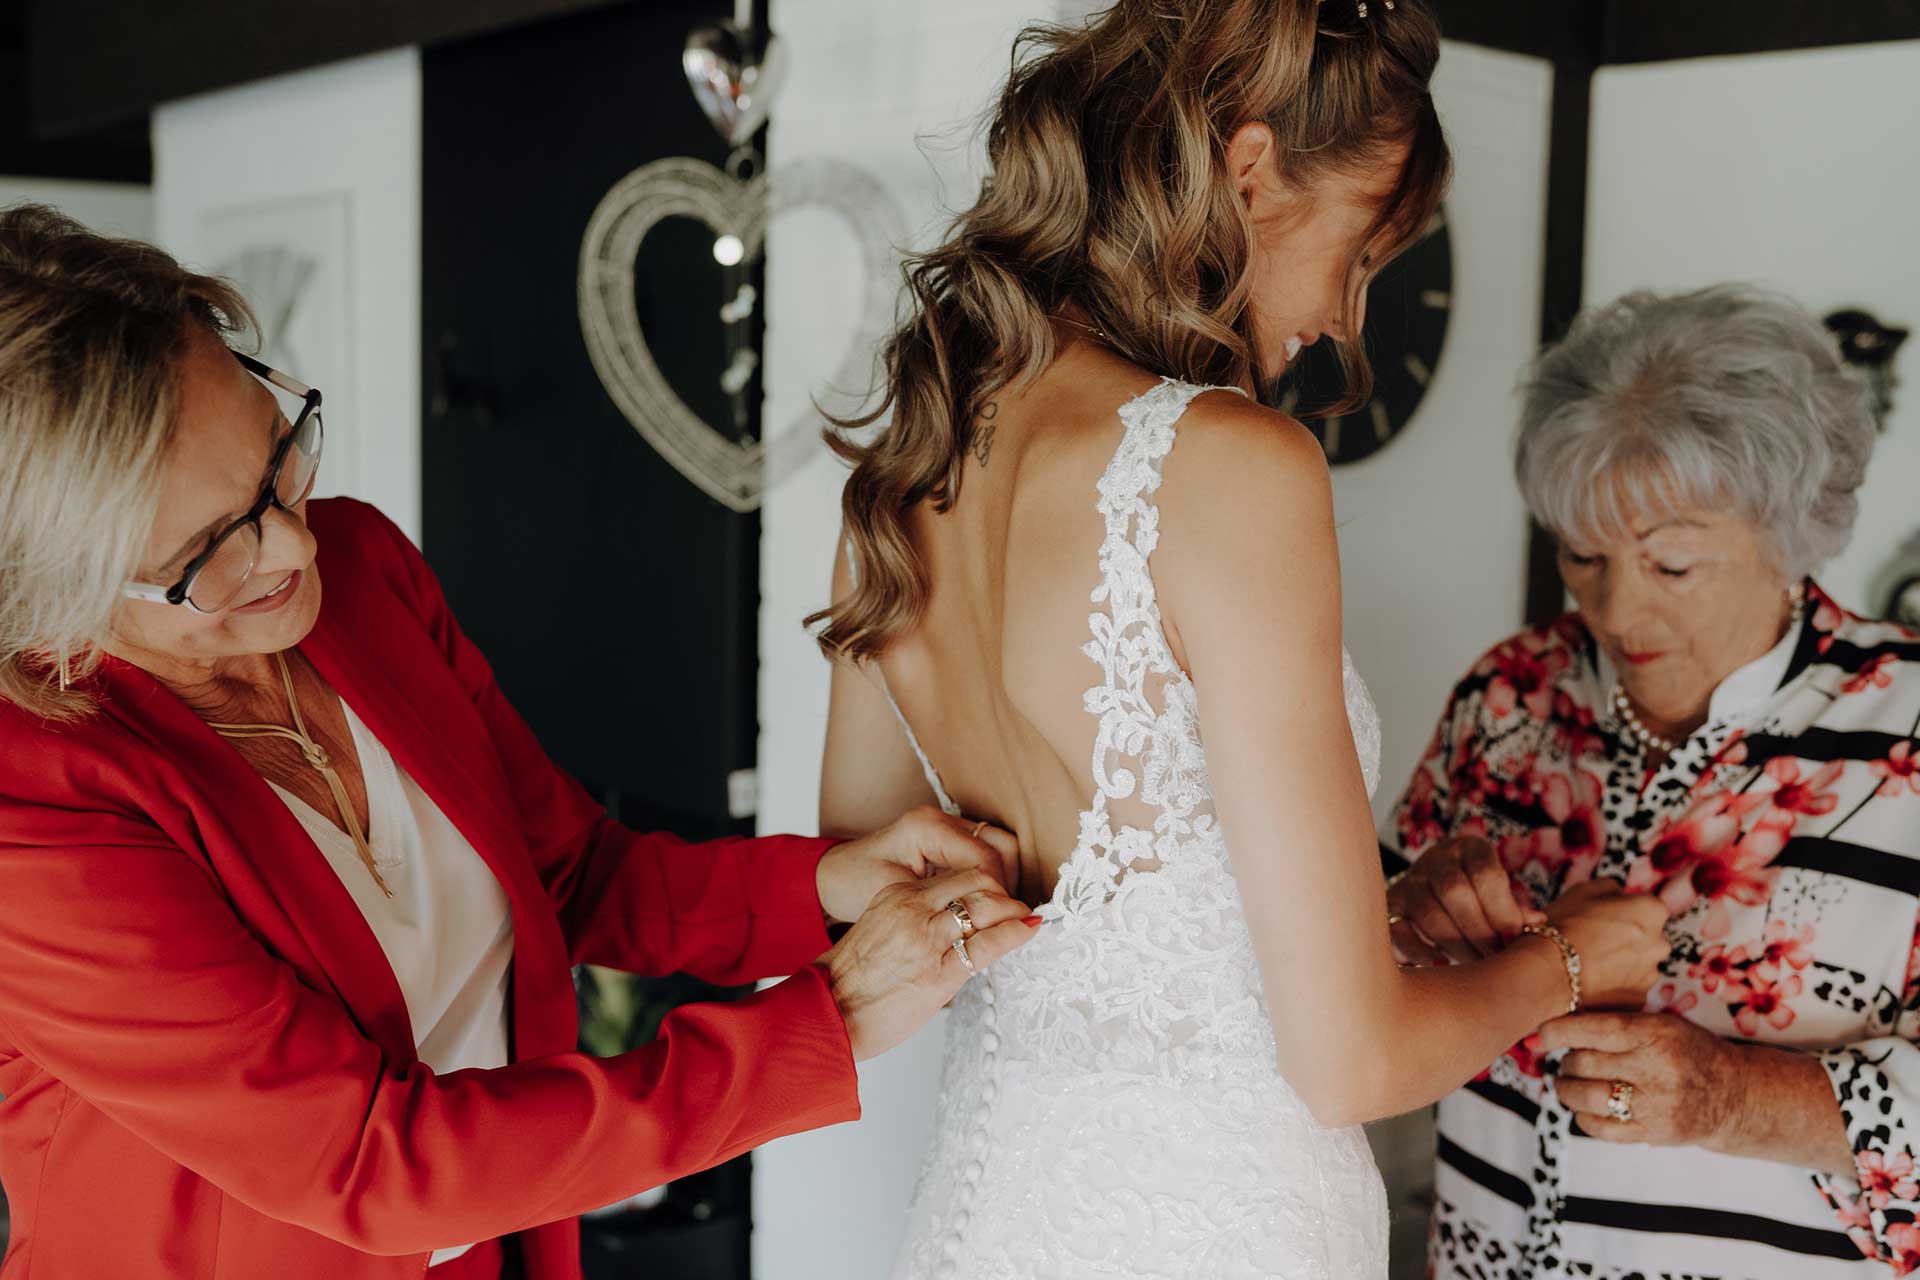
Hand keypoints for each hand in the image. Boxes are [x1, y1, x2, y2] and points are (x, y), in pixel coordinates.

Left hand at [816, 805, 1020, 924]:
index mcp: (927, 827)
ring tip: (998, 915)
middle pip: (1001, 845)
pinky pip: (985, 855)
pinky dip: (991, 879)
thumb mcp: (895, 897)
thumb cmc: (854, 886)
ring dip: (1004, 881)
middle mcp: (940, 820)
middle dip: (1009, 884)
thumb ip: (940, 900)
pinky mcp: (947, 839)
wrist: (830, 878)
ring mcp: (946, 826)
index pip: (985, 858)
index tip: (1003, 923)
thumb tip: (984, 916)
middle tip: (1006, 918)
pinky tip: (985, 906)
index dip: (998, 892)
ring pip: (999, 848)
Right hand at [820, 868, 1037, 1060]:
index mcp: (899, 895)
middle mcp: (914, 909)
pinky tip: (1029, 931)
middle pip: (977, 882)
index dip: (987, 882)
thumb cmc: (854, 979)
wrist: (829, 1012)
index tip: (1000, 893)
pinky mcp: (940, 973)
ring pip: (987, 906)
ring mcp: (928, 940)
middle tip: (1019, 905)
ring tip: (1027, 918)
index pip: (958, 875)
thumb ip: (915, 918)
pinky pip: (988, 944)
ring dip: (1015, 910)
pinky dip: (1015, 933)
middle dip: (1005, 890)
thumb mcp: (881, 929)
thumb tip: (956, 925)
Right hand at [1388, 836, 1545, 964]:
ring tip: (1477, 969)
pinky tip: (1441, 967)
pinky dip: (1419, 951)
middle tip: (1497, 959)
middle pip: (1454, 891)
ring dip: (1456, 946)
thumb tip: (1536, 923)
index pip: (1485, 873)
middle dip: (1480, 932)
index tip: (1515, 939)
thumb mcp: (1502, 895)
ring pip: (1428, 913)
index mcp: (1470, 848)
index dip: (1502, 910)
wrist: (1440, 895)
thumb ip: (1516, 908)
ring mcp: (1409, 880)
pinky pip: (1398, 929)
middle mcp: (1435, 858)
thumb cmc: (1482, 901)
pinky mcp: (1391, 905)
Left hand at [1541, 1011, 1741, 1146]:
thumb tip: (1556, 1027)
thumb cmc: (1688, 1051)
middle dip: (1566, 1061)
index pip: (1594, 1030)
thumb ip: (1616, 1023)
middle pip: (1584, 1064)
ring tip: (1567, 1083)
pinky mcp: (1653, 1133)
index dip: (1558, 1032)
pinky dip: (1583, 1117)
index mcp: (1656, 1034)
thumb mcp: (1661, 1025)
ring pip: (1586, 1097)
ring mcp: (1655, 1105)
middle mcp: (1655, 1069)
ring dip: (1566, 1089)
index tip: (1539, 1034)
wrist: (1734, 1095)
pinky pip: (1600, 1128)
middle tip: (1567, 1061)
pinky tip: (1585, 1108)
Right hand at [1543, 880, 1672, 1009]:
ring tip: (1590, 965)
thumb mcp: (1585, 889)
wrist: (1549, 971)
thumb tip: (1620, 894)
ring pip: (1638, 965)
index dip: (1621, 912)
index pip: (1645, 906)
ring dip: (1621, 963)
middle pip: (1647, 938)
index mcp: (1652, 910)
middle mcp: (1661, 943)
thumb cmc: (1566, 926)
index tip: (1601, 918)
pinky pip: (1628, 989)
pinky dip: (1615, 986)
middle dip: (1627, 939)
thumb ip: (1612, 888)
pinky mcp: (1638, 1001)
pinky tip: (1592, 982)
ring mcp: (1651, 975)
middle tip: (1594, 941)